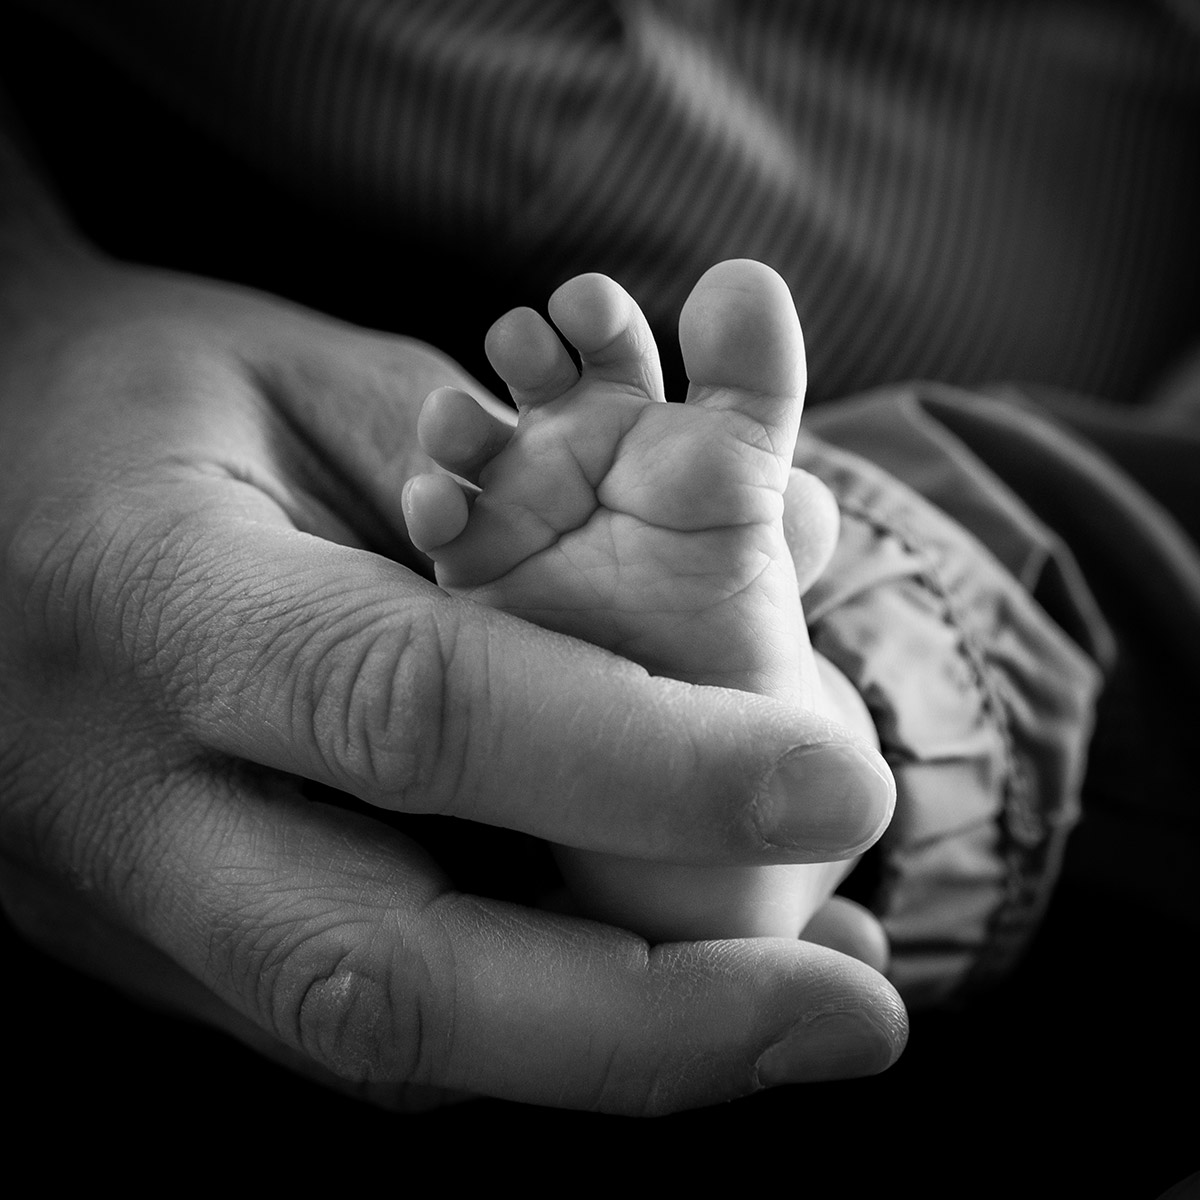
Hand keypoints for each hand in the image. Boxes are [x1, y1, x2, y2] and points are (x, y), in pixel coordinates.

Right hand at [0, 253, 902, 1112]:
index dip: (639, 763)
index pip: (411, 712)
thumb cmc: (153, 399)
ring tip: (803, 1014)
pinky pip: (362, 1019)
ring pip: (379, 1038)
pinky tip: (674, 992)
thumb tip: (789, 537)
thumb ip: (536, 464)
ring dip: (612, 1051)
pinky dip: (538, 1023)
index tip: (838, 785)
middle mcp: (127, 797)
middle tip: (854, 1016)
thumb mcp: (314, 374)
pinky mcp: (163, 939)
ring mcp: (130, 898)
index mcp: (152, 605)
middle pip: (379, 979)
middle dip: (643, 1026)